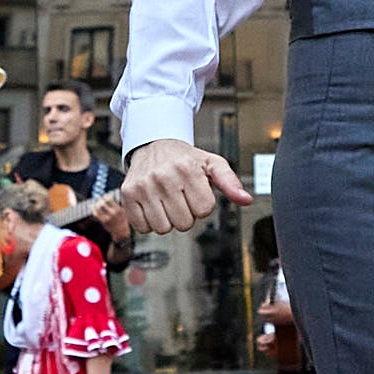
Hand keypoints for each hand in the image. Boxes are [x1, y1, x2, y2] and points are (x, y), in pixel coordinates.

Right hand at [114, 137, 249, 234]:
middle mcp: (163, 176)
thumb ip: (230, 182)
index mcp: (188, 169)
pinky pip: (142, 228)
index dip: (203, 205)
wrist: (154, 145)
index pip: (204, 210)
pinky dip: (148, 222)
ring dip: (167, 220)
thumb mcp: (212, 164)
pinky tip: (152, 206)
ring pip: (163, 228)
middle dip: (186, 214)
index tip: (196, 192)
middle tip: (180, 197)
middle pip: (184, 223)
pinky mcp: (128, 194)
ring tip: (167, 202)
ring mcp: (143, 186)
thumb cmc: (185, 159)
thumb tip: (246, 199)